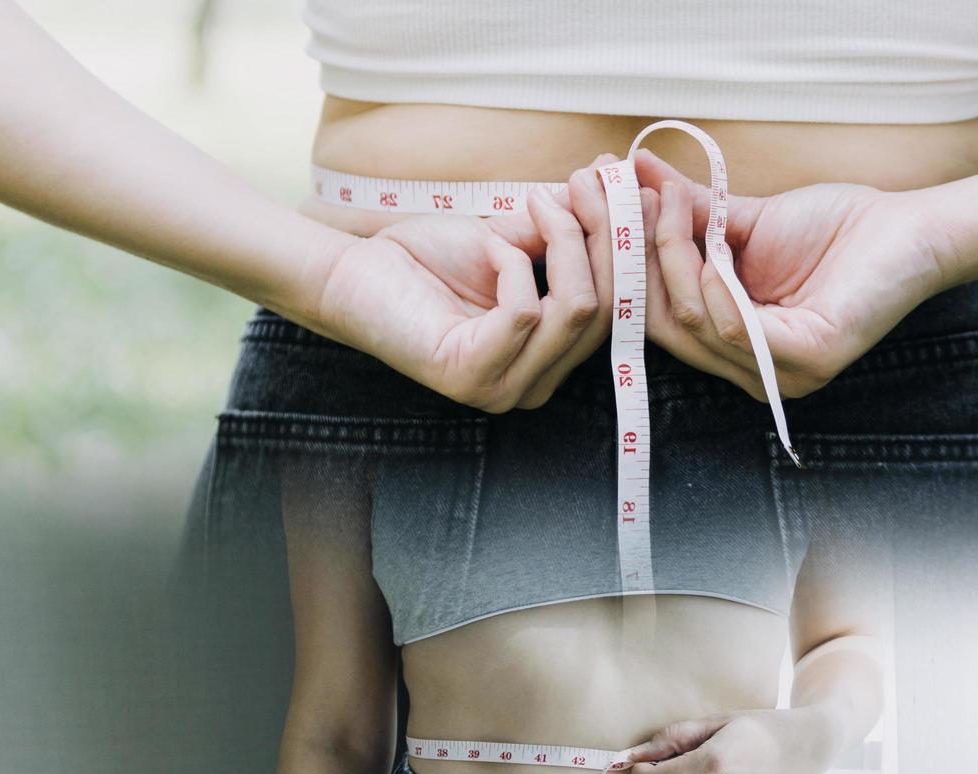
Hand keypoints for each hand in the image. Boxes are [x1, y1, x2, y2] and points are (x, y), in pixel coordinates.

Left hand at [315, 182, 602, 411]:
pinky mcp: (472, 378)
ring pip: (574, 311)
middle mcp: (534, 384)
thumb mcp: (508, 238)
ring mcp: (505, 389)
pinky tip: (487, 247)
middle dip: (601, 237)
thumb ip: (561, 230)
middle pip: (605, 311)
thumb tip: (616, 190)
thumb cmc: (423, 259)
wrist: (352, 271)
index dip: (625, 245)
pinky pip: (524, 313)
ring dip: (561, 242)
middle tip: (587, 181)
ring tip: (535, 202)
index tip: (621, 183)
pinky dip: (511, 266)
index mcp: (550, 358)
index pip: (617, 308)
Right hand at [630, 146, 960, 398]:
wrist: (909, 227)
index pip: (659, 317)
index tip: (605, 206)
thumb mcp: (744, 219)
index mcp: (734, 346)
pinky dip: (716, 286)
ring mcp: (781, 375)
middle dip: (640, 264)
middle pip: (667, 327)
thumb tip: (630, 175)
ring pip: (696, 326)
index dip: (628, 265)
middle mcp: (753, 373)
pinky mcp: (808, 360)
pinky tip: (712, 250)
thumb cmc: (836, 228)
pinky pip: (735, 331)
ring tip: (670, 207)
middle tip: (626, 205)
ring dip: (674, 260)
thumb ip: (688, 211)